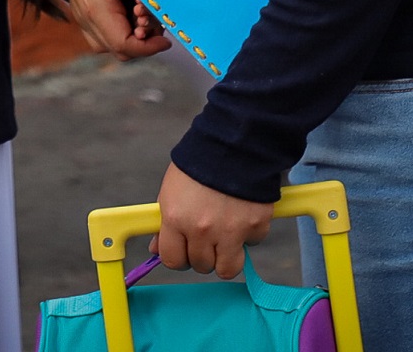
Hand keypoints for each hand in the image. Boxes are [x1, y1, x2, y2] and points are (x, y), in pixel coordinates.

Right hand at [63, 0, 170, 60]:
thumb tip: (164, 13)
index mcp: (96, 6)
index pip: (123, 44)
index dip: (148, 47)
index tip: (166, 40)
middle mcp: (86, 19)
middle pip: (119, 50)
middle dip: (143, 42)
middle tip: (154, 21)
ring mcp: (83, 21)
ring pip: (112, 47)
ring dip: (134, 37)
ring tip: (142, 14)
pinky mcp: (85, 20)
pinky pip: (105, 38)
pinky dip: (123, 32)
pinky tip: (131, 14)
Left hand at [155, 162, 272, 278]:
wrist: (234, 143)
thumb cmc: (199, 164)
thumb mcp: (171, 190)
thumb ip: (165, 222)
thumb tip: (156, 248)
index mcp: (176, 219)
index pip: (172, 260)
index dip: (178, 258)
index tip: (184, 251)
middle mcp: (202, 230)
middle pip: (201, 265)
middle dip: (204, 255)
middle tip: (207, 239)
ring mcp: (230, 231)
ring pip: (228, 269)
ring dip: (227, 257)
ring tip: (227, 238)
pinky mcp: (255, 226)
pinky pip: (252, 243)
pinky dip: (249, 234)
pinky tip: (244, 214)